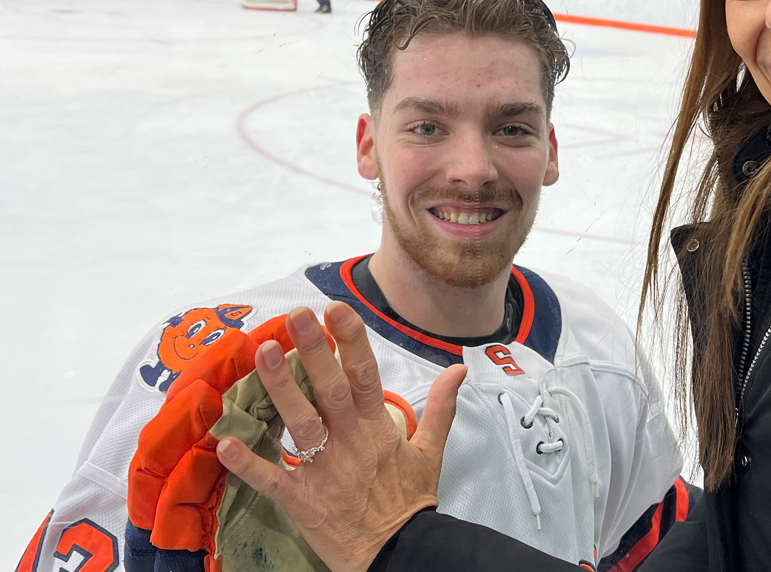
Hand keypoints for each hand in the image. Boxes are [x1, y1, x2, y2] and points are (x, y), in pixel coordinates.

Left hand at [216, 303, 466, 571]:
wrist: (399, 553)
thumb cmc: (409, 499)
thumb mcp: (431, 450)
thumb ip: (441, 406)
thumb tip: (459, 368)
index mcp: (379, 427)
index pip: (365, 375)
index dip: (351, 341)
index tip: (336, 309)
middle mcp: (351, 442)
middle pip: (331, 390)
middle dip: (313, 351)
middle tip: (295, 316)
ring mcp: (325, 470)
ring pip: (300, 423)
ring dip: (281, 388)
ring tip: (262, 353)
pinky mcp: (302, 500)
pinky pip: (272, 479)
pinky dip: (249, 462)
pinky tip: (226, 442)